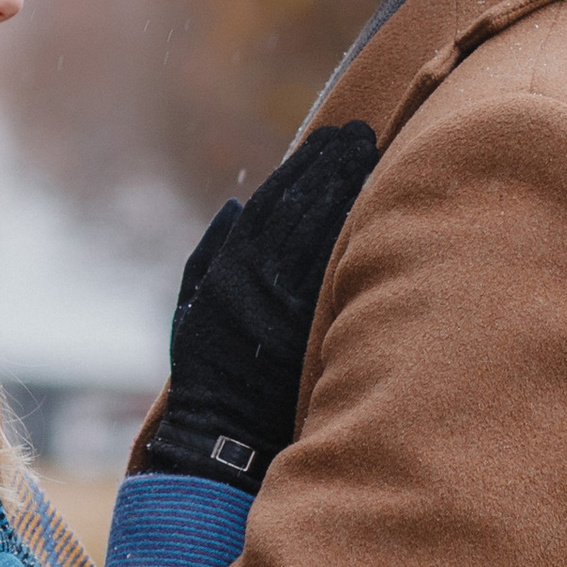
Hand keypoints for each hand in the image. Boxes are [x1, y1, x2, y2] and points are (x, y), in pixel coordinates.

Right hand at [148, 120, 379, 484]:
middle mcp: (258, 284)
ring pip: (324, 234)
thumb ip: (208, 253)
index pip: (272, 205)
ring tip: (372, 157)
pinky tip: (377, 209)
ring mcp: (288, 307)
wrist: (223, 431)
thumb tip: (235, 205)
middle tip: (362, 134)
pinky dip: (356, 237)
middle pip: (304, 210)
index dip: (303, 168)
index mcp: (228, 272)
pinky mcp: (312, 331)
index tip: (329, 138)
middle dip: (334, 167)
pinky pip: (337, 273)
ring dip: (349, 191)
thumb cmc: (205, 370)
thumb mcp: (189, 308)